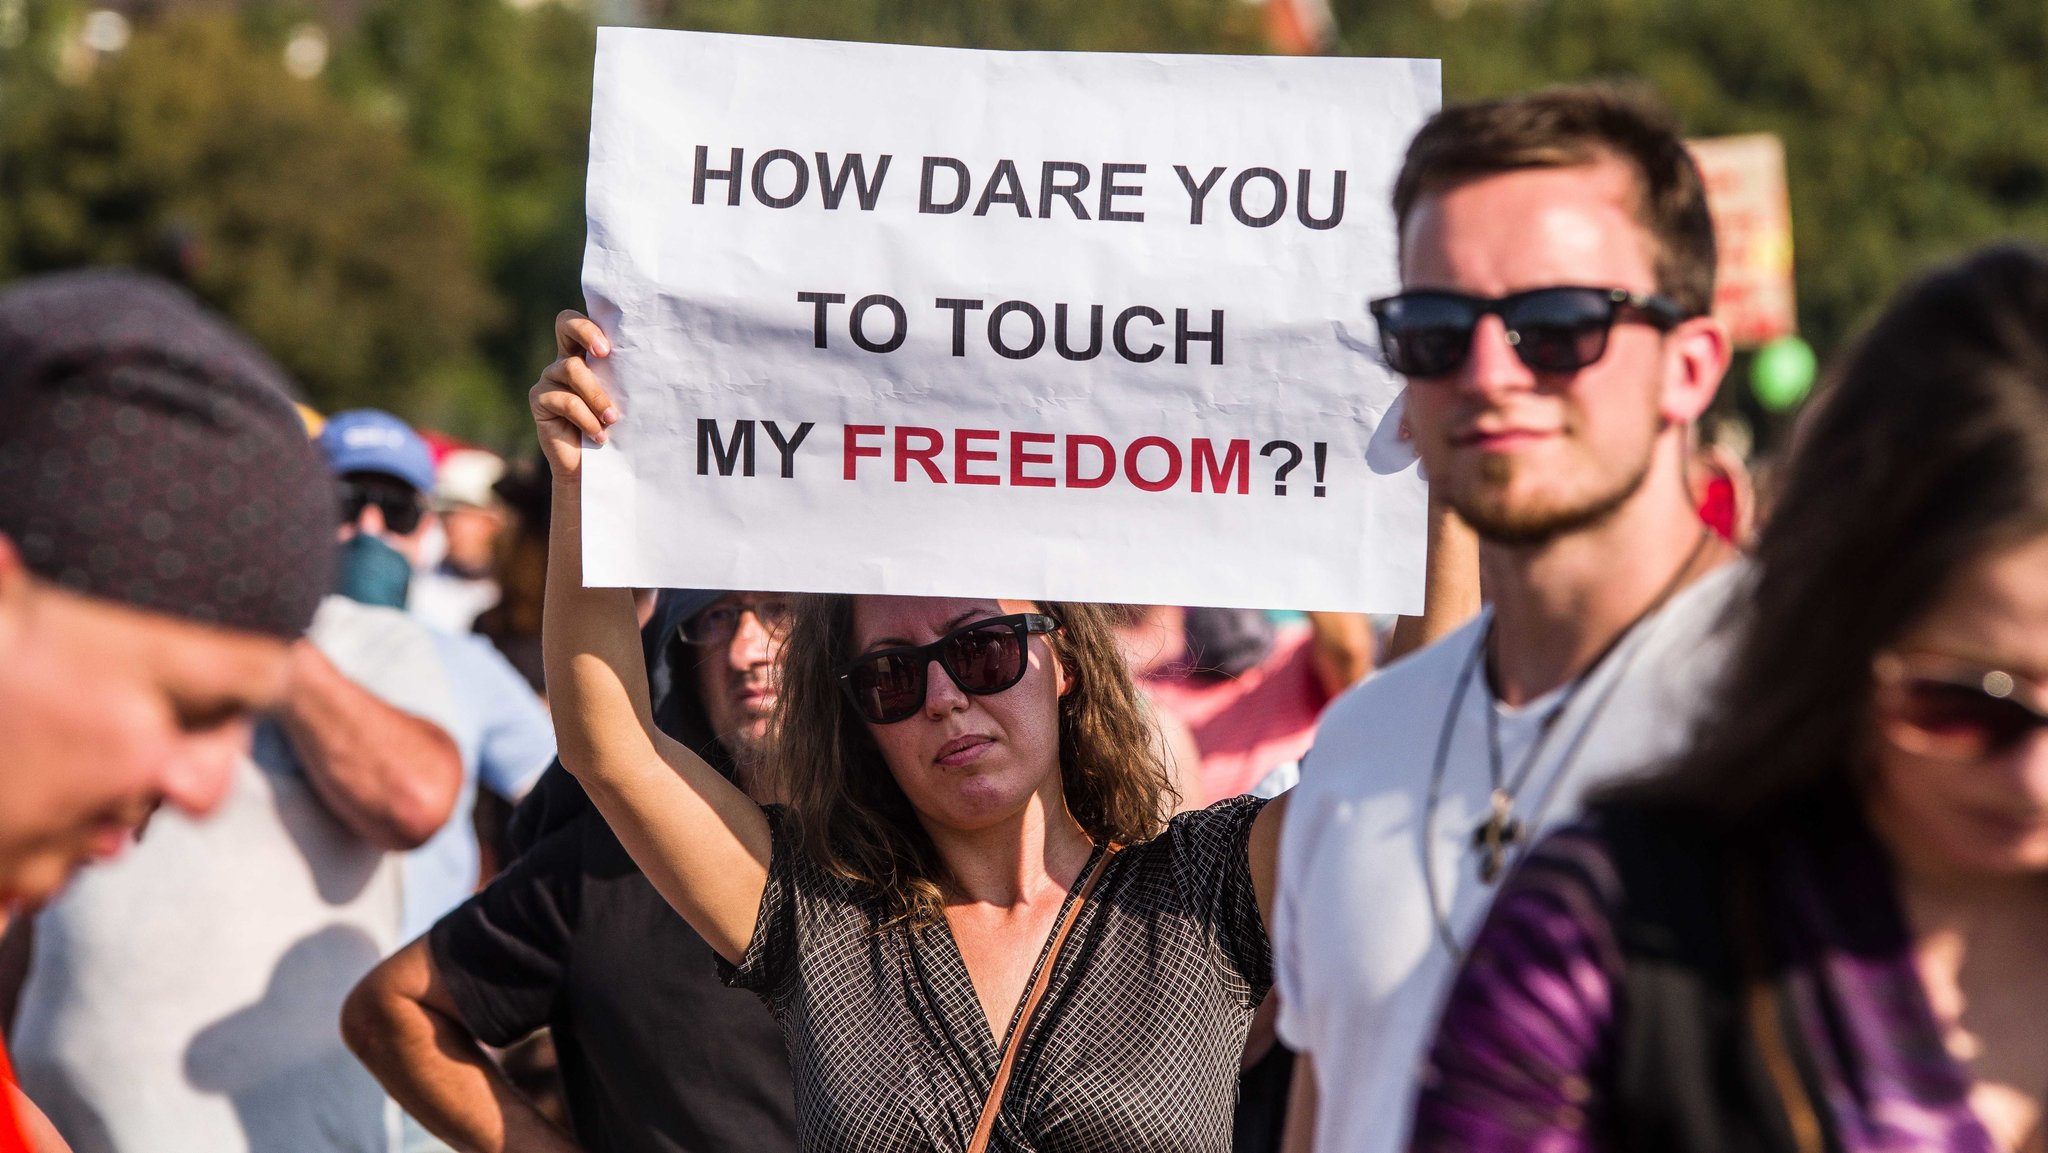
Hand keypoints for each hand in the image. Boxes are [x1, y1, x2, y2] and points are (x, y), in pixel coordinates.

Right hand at [528, 311, 619, 480]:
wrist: (596, 469)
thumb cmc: (618, 431)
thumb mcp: (626, 401)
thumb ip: (628, 379)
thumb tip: (664, 362)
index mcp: (586, 354)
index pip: (580, 322)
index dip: (589, 325)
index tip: (608, 347)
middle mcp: (565, 360)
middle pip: (565, 323)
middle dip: (587, 333)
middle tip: (605, 353)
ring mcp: (549, 379)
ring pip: (572, 370)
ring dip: (597, 395)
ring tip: (613, 419)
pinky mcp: (540, 401)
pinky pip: (565, 401)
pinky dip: (586, 418)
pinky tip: (599, 435)